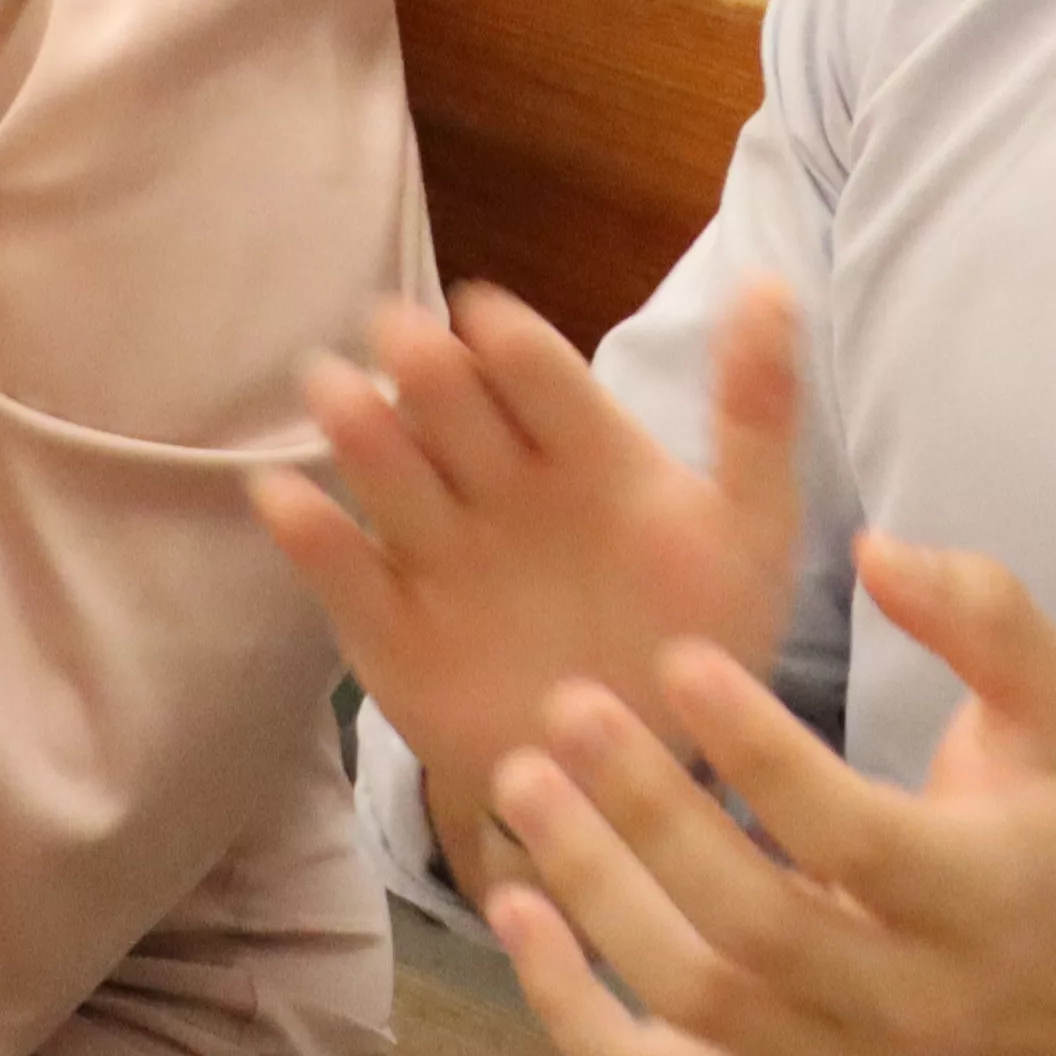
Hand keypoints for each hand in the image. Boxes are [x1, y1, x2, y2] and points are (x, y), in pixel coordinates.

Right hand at [253, 278, 808, 895]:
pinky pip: (346, 575)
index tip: (486, 316)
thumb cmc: (699, 633)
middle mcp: (501, 485)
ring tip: (338, 390)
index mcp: (584, 448)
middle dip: (428, 373)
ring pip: (392, 477)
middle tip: (402, 338)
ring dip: (362, 433)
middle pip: (455, 413)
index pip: (543, 380)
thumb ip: (757, 415)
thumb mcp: (750, 529)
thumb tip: (773, 283)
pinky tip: (281, 496)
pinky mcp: (390, 628)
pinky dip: (313, 536)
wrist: (644, 772)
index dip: (514, 350)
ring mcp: (440, 553)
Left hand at [479, 533, 1055, 1055]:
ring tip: (522, 780)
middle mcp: (903, 1002)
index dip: (761, 752)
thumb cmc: (1040, 830)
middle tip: (568, 709)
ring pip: (690, 1000)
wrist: (1049, 1017)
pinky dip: (564, 1007)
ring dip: (593, 892)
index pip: (854, 838)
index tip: (679, 656)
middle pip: (755, 927)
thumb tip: (874, 551)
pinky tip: (515, 906)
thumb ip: (986, 617)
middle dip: (650, 815)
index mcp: (980, 898)